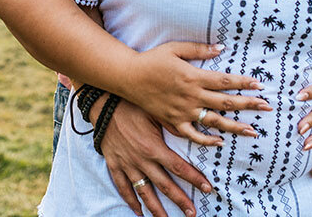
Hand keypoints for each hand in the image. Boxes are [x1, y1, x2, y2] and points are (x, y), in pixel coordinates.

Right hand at [99, 100, 211, 216]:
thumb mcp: (156, 112)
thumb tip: (195, 131)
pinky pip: (123, 187)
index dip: (195, 179)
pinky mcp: (115, 165)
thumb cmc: (131, 106)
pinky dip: (130, 200)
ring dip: (156, 208)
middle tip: (192, 212)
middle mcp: (142, 161)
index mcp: (154, 148)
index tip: (207, 188)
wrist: (103, 106)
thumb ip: (174, 125)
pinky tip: (138, 211)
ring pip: (144, 192)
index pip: (179, 168)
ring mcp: (127, 165)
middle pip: (165, 185)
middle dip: (180, 200)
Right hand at [122, 41, 272, 145]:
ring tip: (252, 131)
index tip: (260, 85)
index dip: (243, 82)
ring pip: (214, 121)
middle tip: (267, 107)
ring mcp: (183, 111)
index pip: (224, 80)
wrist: (128, 77)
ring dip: (234, 126)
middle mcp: (191, 95)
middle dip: (248, 104)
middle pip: (225, 102)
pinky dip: (207, 140)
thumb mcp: (174, 48)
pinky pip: (193, 134)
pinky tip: (221, 143)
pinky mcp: (173, 121)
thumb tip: (221, 48)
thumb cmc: (151, 60)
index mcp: (193, 76)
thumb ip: (199, 49)